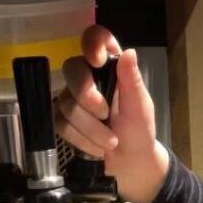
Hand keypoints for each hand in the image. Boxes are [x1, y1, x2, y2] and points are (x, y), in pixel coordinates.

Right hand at [56, 25, 169, 202]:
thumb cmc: (139, 131)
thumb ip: (133, 81)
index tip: (98, 61)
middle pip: (72, 70)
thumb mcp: (141, 107)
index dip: (92, 44)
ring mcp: (72, 97)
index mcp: (111, 67)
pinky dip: (82, 139)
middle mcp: (88, 77)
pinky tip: (97, 147)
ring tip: (111, 141)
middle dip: (87, 95)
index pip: (95, 38)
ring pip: (66, 102)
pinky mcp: (62, 119)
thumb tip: (128, 52)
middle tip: (105, 115)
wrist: (130, 163)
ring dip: (91, 128)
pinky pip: (61, 123)